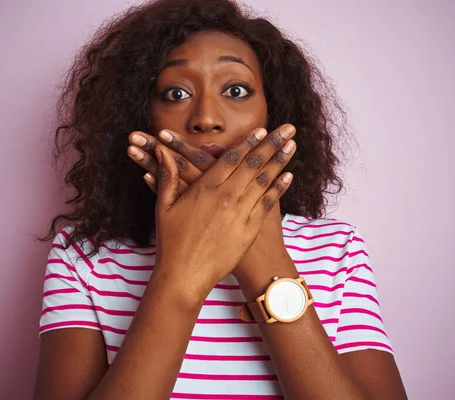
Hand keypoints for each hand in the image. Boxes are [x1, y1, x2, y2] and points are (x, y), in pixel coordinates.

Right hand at [150, 126, 296, 301]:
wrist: (184, 276)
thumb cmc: (171, 242)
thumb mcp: (163, 206)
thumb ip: (167, 176)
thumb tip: (162, 151)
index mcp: (205, 188)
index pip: (232, 157)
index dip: (249, 142)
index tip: (263, 129)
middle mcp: (226, 197)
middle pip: (254, 163)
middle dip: (272, 143)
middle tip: (288, 129)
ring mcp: (239, 213)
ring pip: (264, 180)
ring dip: (280, 161)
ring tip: (292, 146)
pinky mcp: (248, 230)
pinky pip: (267, 204)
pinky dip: (279, 188)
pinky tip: (289, 176)